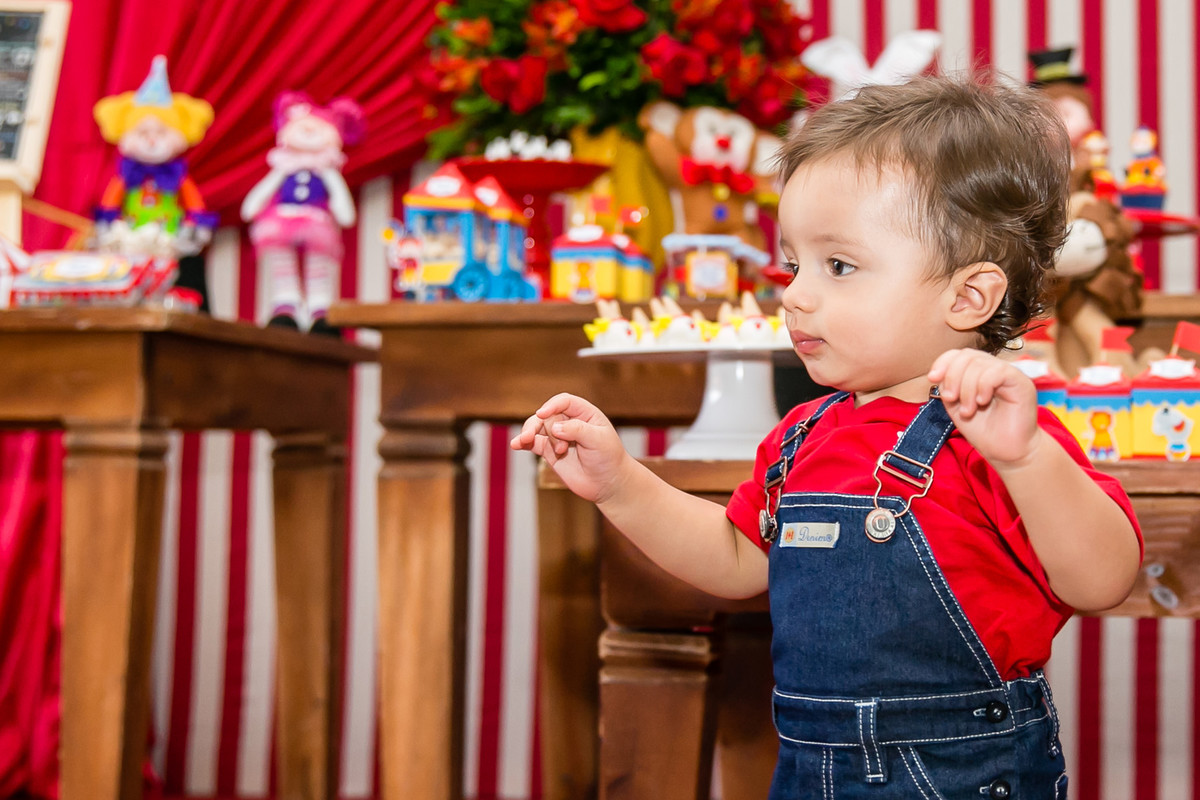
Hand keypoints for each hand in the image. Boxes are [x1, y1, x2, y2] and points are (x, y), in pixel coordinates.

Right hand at [510, 393, 629, 503]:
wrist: (607, 483)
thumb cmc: (609, 458)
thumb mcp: (599, 440)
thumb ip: (577, 430)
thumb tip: (554, 427)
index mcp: (585, 413)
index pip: (565, 402)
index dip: (552, 405)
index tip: (543, 414)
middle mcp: (569, 422)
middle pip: (549, 416)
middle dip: (549, 429)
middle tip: (561, 449)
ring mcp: (558, 436)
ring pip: (537, 427)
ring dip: (530, 432)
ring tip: (524, 440)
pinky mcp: (549, 451)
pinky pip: (533, 443)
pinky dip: (523, 442)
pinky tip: (515, 445)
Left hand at [927, 349, 1042, 468]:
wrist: (1005, 451)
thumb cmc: (983, 430)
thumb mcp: (955, 406)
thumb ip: (947, 387)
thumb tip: (938, 374)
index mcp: (978, 373)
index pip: (959, 354)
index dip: (943, 362)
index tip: (932, 378)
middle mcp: (993, 369)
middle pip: (967, 356)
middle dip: (953, 376)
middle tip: (951, 399)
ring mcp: (1008, 373)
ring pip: (979, 363)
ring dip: (967, 388)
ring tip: (968, 410)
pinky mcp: (1020, 381)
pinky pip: (997, 371)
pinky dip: (983, 386)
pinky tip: (981, 402)